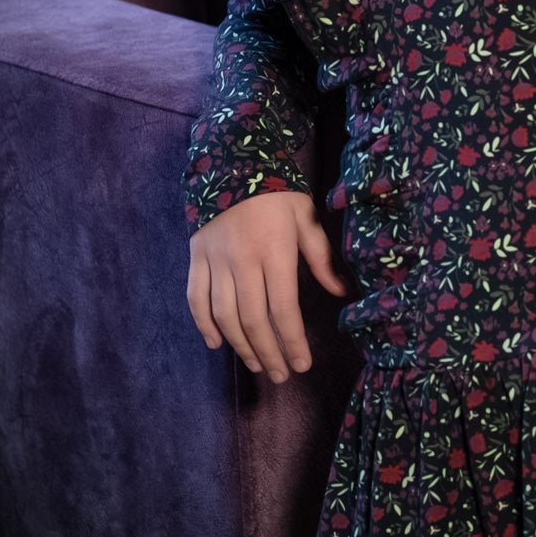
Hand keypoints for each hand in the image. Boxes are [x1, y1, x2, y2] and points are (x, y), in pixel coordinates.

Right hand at [186, 190, 348, 383]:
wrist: (233, 161)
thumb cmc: (278, 193)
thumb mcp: (307, 218)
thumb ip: (321, 258)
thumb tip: (340, 293)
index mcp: (275, 251)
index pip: (283, 309)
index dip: (293, 341)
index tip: (302, 364)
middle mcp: (242, 260)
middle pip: (253, 320)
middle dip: (269, 353)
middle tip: (280, 375)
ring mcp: (215, 260)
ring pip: (224, 315)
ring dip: (240, 345)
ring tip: (257, 363)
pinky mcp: (195, 257)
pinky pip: (195, 298)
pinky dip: (204, 324)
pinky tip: (218, 343)